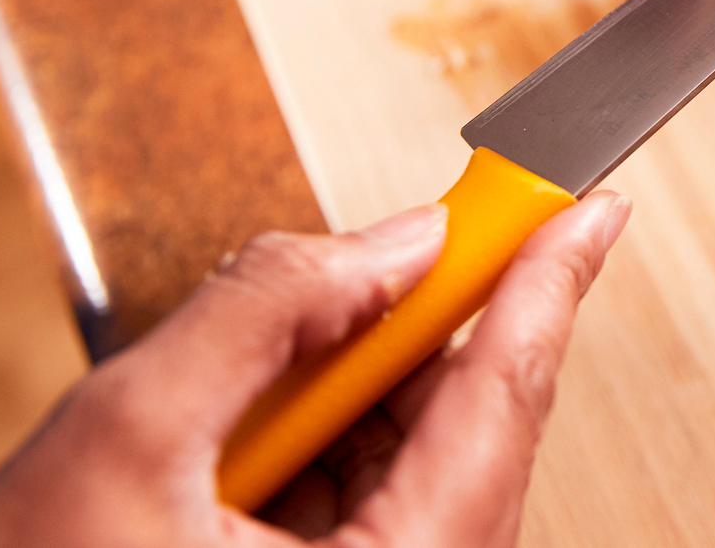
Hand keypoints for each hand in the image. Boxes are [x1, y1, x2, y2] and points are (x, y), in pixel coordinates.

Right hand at [0, 192, 630, 547]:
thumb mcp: (127, 432)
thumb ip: (266, 313)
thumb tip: (390, 240)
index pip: (502, 407)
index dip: (546, 289)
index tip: (588, 210)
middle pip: (469, 436)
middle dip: (426, 330)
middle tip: (426, 242)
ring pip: (421, 466)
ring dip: (370, 385)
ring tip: (295, 351)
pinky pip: (374, 504)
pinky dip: (337, 440)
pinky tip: (278, 413)